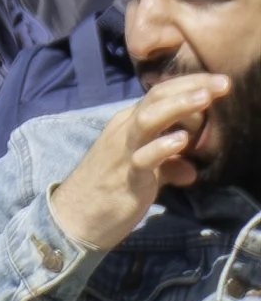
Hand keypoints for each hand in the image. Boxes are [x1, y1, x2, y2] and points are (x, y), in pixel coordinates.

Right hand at [51, 72, 230, 252]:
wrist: (76, 217)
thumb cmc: (111, 192)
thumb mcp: (145, 174)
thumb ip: (167, 166)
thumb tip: (190, 170)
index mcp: (128, 124)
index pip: (159, 94)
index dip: (190, 84)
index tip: (220, 82)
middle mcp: (124, 130)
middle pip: (156, 98)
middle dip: (191, 87)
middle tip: (223, 82)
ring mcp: (124, 150)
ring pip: (148, 119)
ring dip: (178, 106)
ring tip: (204, 99)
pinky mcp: (126, 175)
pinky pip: (144, 157)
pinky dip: (163, 146)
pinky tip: (182, 140)